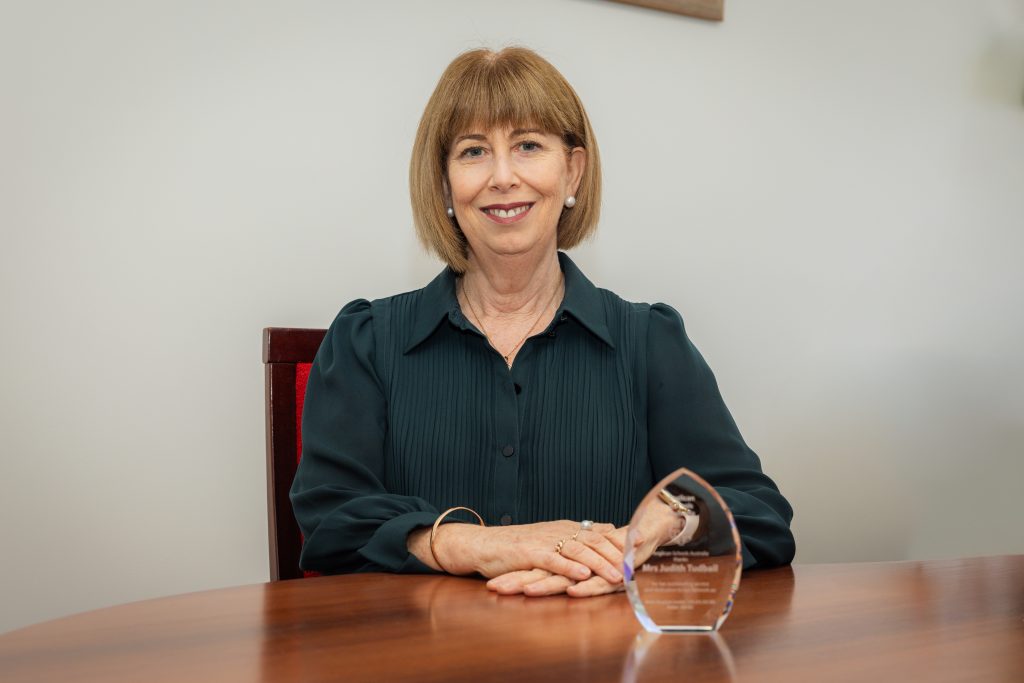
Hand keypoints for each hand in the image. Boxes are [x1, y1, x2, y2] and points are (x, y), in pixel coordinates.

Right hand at [434, 519, 624, 584]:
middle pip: (594, 540)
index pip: (598, 532)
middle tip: (637, 561)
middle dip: (617, 551)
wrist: (483, 544)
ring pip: (578, 550)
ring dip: (600, 564)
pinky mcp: (530, 553)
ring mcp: (545, 541)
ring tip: (617, 575)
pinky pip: (554, 560)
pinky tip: (584, 576)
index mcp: (565, 528)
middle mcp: (558, 531)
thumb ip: (574, 538)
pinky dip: (570, 568)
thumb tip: (602, 532)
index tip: (642, 539)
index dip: (621, 536)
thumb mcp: (550, 539)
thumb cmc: (516, 547)